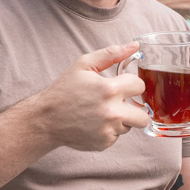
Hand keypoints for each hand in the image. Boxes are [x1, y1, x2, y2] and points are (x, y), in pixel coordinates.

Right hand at [34, 43, 150, 151]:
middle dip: (135, 108)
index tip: (122, 85)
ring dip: (120, 119)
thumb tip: (134, 46)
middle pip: (143, 115)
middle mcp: (112, 112)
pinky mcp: (104, 143)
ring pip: (129, 126)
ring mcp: (108, 130)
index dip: (131, 84)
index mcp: (110, 90)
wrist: (46, 119)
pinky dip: (109, 130)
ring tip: (101, 112)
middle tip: (120, 103)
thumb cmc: (64, 90)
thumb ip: (111, 54)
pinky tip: (94, 123)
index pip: (140, 86)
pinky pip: (116, 136)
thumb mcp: (84, 65)